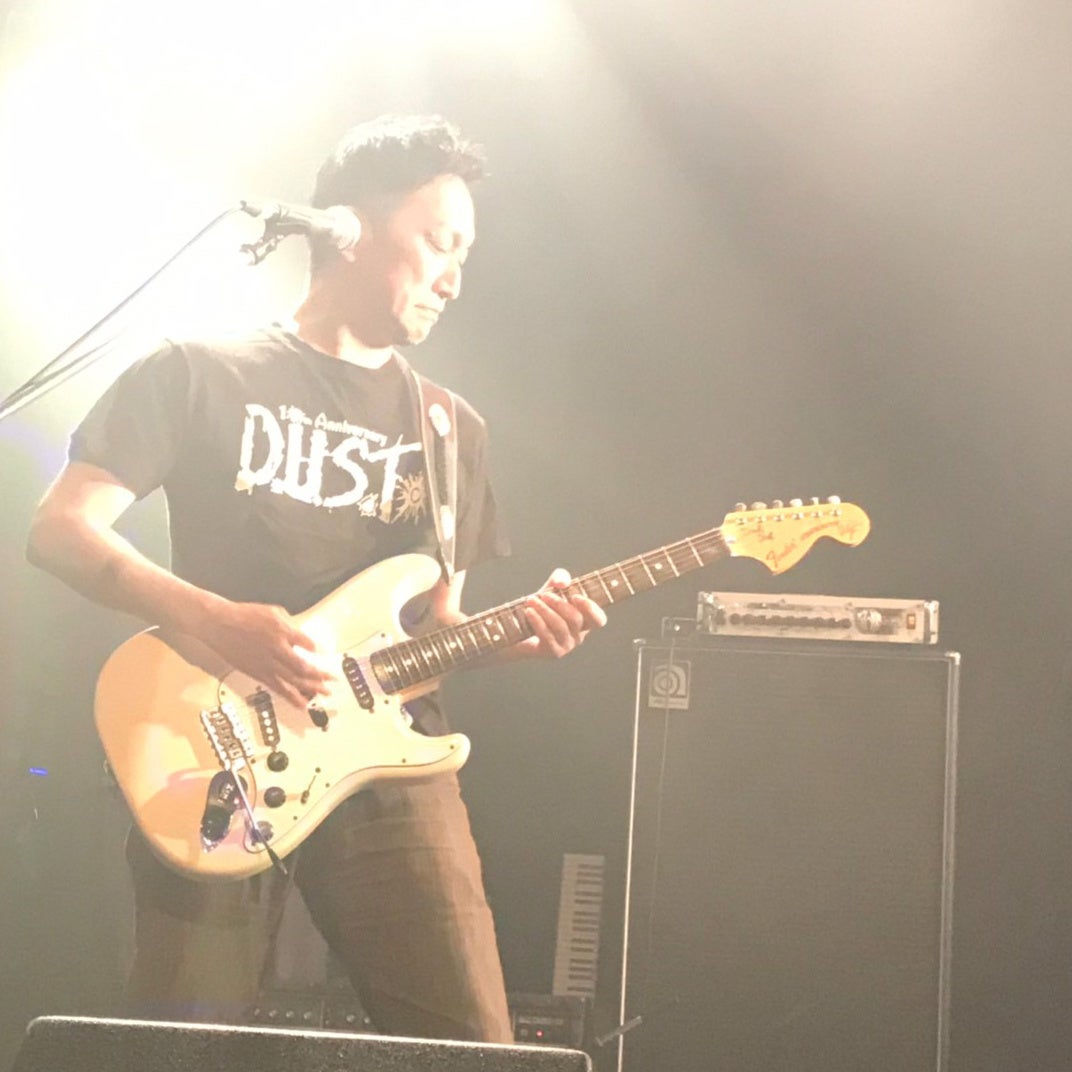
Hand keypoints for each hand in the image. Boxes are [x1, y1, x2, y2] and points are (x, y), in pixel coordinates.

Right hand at [199, 600, 332, 707]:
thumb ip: (289, 624)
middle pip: (303, 667)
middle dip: (320, 675)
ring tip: (325, 694)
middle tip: (332, 680)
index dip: (317, 650)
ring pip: (293, 681)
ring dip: (311, 689)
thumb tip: (300, 636)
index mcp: (282, 631)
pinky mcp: (258, 673)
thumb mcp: (272, 612)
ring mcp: (267, 664)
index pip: (307, 644)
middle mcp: (276, 649)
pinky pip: (278, 688)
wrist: (220, 624)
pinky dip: (292, 696)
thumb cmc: (245, 615)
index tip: (324, 654)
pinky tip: (302, 703)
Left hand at [519, 568, 607, 659]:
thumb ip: (560, 578)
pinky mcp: (553, 652)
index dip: (590, 608)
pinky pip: (547, 636)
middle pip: (576, 619)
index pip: (598, 619)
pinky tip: (529, 611)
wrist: (521, 627)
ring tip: (531, 600)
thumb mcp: (552, 587)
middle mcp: (579, 635)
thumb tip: (563, 583)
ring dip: (545, 610)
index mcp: (585, 620)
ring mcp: (567, 646)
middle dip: (559, 604)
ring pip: (560, 626)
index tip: (575, 596)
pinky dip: (537, 621)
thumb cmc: (542, 606)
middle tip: (544, 595)